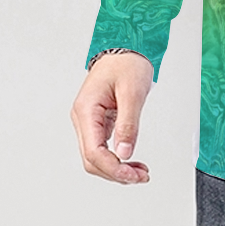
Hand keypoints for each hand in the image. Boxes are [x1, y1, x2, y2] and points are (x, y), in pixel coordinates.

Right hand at [70, 52, 153, 184]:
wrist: (125, 48)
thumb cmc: (127, 64)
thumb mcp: (133, 92)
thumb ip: (128, 124)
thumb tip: (125, 152)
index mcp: (86, 110)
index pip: (93, 152)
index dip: (113, 168)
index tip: (133, 174)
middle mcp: (83, 118)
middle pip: (92, 159)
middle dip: (116, 173)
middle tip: (140, 176)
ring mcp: (89, 121)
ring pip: (96, 156)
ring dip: (116, 168)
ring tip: (139, 172)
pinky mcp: (98, 121)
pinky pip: (102, 147)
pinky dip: (117, 158)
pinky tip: (131, 162)